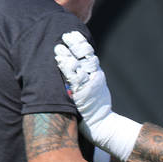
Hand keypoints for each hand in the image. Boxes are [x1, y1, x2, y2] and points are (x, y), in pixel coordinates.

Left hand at [54, 31, 140, 160]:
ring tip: (58, 47)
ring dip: (69, 54)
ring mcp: (90, 85)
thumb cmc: (95, 110)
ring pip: (80, 64)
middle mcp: (95, 77)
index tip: (72, 34)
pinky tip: (60, 60)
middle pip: (86, 56)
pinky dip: (68, 67)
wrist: (103, 127)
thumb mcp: (94, 90)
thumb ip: (87, 78)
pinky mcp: (83, 93)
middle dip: (76, 44)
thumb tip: (75, 68)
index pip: (90, 55)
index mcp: (97, 75)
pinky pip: (75, 77)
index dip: (81, 43)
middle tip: (65, 35)